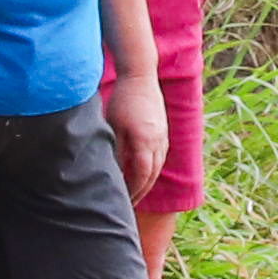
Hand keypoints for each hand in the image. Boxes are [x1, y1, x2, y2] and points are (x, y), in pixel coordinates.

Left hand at [104, 66, 168, 196]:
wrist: (140, 75)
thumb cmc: (123, 98)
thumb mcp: (114, 125)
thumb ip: (116, 149)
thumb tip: (114, 171)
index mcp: (145, 141)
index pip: (141, 174)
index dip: (133, 190)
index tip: (124, 200)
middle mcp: (158, 140)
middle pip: (152, 174)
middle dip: (142, 190)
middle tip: (131, 202)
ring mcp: (163, 135)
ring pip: (159, 165)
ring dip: (148, 180)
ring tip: (137, 190)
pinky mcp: (163, 129)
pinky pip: (161, 155)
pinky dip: (153, 167)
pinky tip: (144, 170)